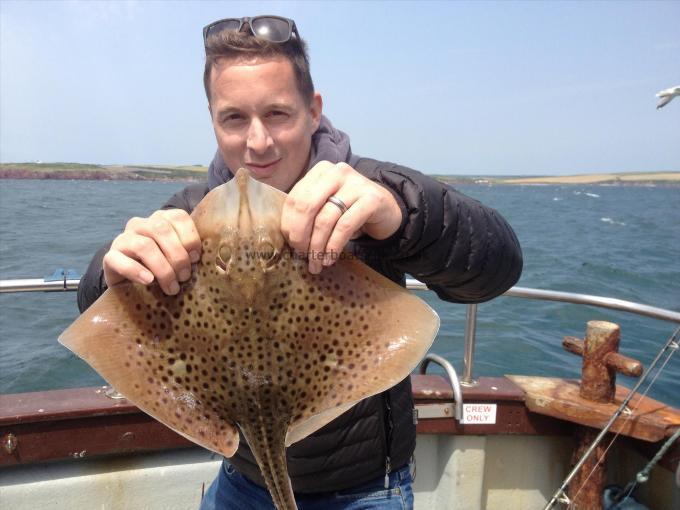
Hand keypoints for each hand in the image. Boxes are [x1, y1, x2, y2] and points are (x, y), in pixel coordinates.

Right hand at [102, 209, 201, 294]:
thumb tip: (212, 261)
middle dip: (178, 256)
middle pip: (161, 230)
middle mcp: (141, 224)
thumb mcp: (177, 258)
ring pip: (144, 245)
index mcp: (161, 219)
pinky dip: (136, 271)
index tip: (196, 258)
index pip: (178, 216)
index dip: (190, 237)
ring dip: (162, 268)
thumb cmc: (161, 268)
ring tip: (172, 287)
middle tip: (185, 277)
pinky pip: (119, 260)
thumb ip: (189, 253)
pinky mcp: (110, 256)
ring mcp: (123, 239)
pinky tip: (148, 281)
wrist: (130, 283)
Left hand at [280, 161, 402, 273]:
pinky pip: (344, 227)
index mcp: (321, 170)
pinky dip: (333, 246)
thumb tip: (287, 237)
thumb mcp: (326, 205)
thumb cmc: (350, 209)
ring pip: (325, 219)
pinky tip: (330, 259)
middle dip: (300, 236)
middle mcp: (337, 172)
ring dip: (317, 247)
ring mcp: (356, 184)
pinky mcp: (371, 199)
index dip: (289, 225)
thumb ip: (308, 212)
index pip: (295, 198)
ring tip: (316, 263)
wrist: (386, 209)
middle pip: (307, 207)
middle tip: (300, 255)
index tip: (290, 245)